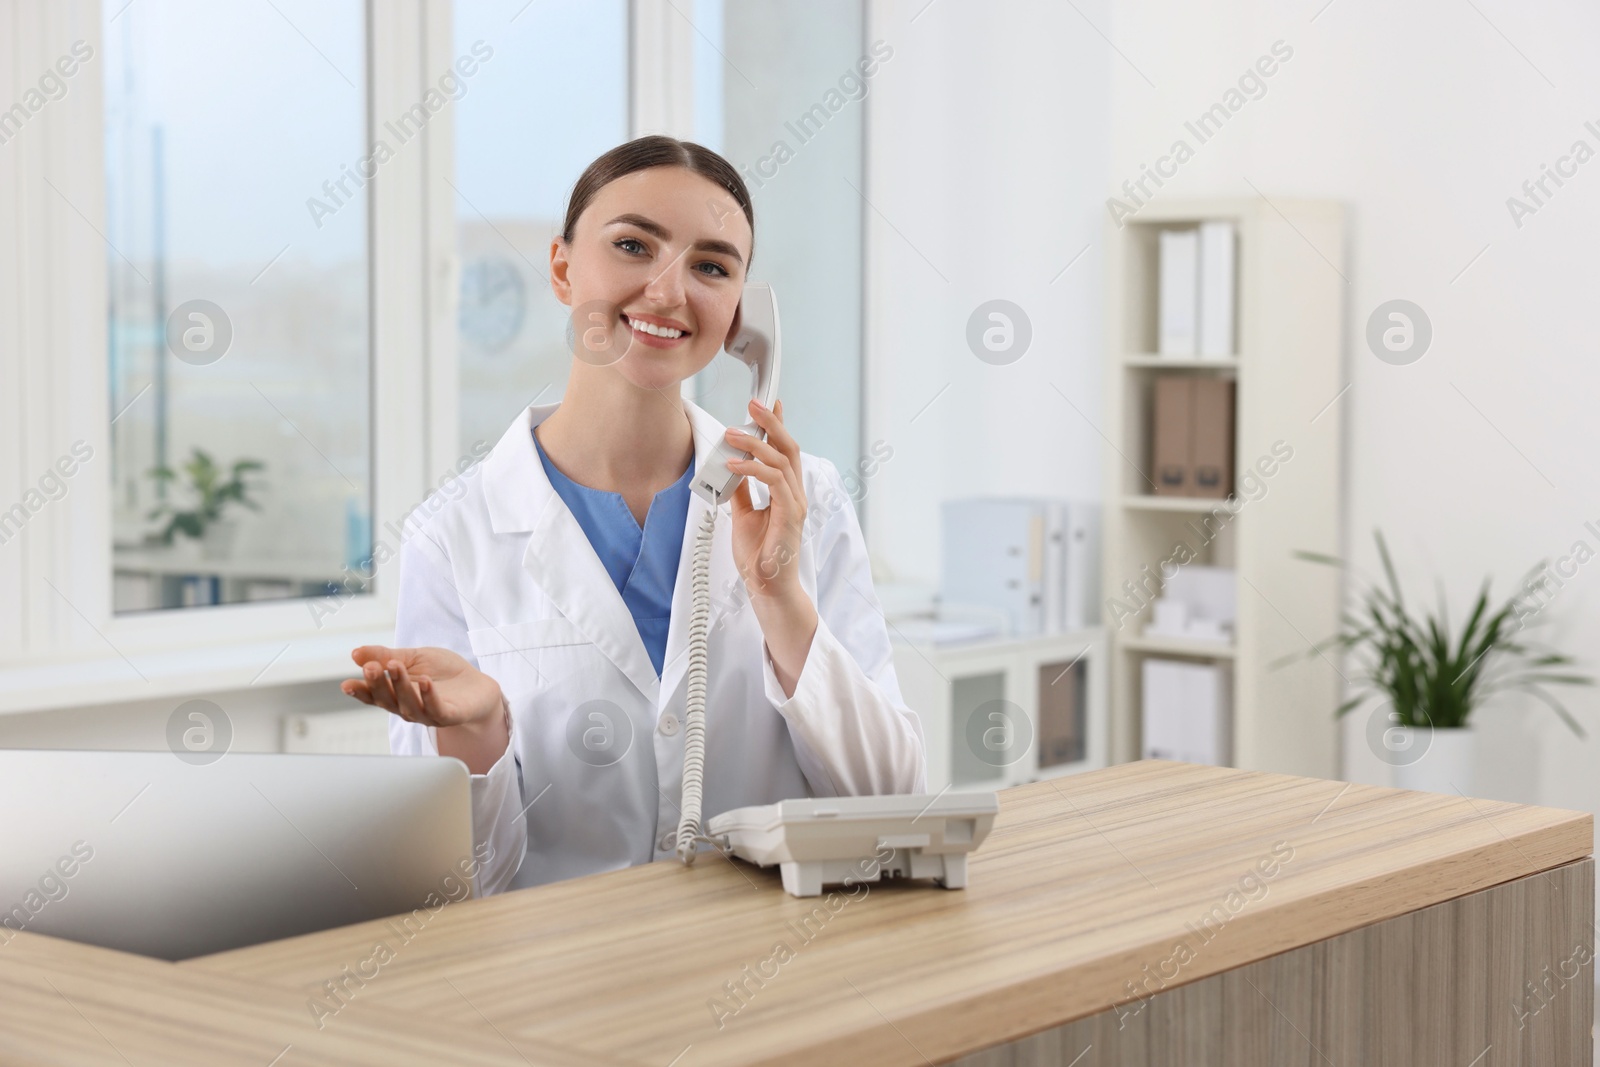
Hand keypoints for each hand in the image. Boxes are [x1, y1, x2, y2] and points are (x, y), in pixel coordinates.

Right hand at [341, 645, 503, 732]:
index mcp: (396, 694)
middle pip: (388, 700)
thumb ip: (386, 656)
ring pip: (409, 704)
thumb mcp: (412, 658)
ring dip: (400, 686)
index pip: (373, 695)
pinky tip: (424, 682)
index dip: (360, 691)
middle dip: (378, 684)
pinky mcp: (450, 716)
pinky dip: (429, 697)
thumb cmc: (443, 672)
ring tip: (395, 667)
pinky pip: (437, 709)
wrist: (477, 685)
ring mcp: (428, 714)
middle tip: (371, 668)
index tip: (346, 684)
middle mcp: (408, 708)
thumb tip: (355, 653)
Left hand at [725, 398, 807, 601]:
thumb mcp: (743, 514)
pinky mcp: (790, 514)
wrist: (766, 586)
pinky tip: (733, 465)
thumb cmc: (759, 555)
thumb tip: (730, 467)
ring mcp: (795, 503)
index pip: (784, 452)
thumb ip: (741, 490)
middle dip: (771, 423)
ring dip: (755, 444)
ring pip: (781, 461)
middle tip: (753, 404)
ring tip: (732, 435)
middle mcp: (794, 494)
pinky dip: (753, 469)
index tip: (769, 404)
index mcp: (786, 492)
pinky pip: (774, 482)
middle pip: (788, 448)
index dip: (778, 426)